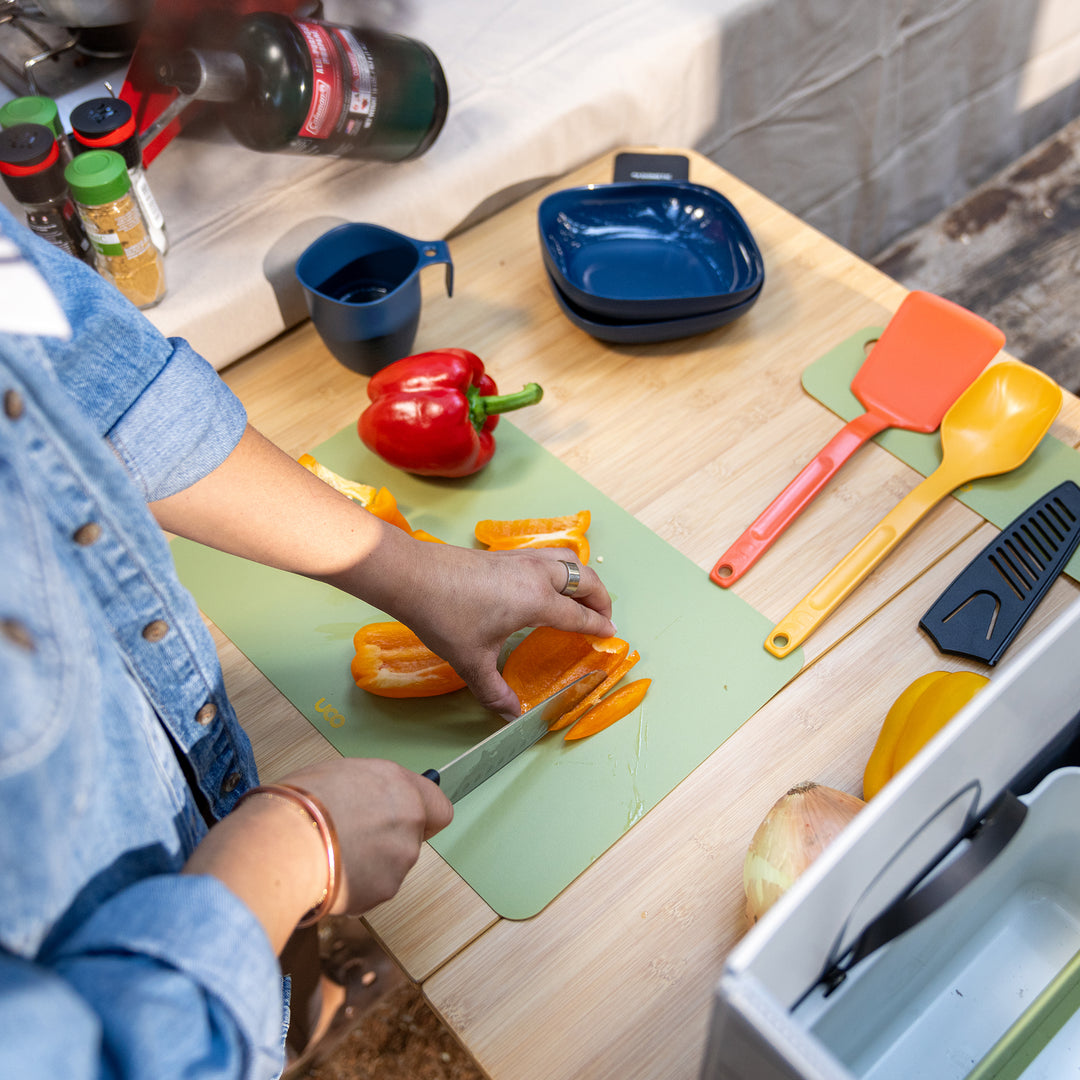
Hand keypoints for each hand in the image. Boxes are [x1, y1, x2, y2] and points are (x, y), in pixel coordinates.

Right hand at [280, 757, 452, 915]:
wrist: (285, 842)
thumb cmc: (302, 802)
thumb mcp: (338, 773)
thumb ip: (368, 789)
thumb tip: (366, 799)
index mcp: (400, 785)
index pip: (439, 808)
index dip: (423, 817)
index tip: (408, 820)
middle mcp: (409, 820)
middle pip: (411, 838)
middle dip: (386, 842)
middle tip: (351, 839)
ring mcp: (400, 858)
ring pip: (391, 866)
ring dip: (369, 865)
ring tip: (331, 855)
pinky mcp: (385, 890)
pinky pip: (372, 890)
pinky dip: (355, 887)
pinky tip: (328, 874)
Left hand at [375, 542, 614, 718]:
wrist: (412, 576)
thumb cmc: (444, 615)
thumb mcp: (471, 660)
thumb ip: (494, 690)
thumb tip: (509, 715)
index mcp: (536, 600)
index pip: (579, 616)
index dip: (598, 628)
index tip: (610, 636)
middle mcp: (536, 574)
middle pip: (584, 579)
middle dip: (601, 599)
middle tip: (604, 618)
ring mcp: (520, 559)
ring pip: (568, 560)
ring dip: (582, 577)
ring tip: (583, 596)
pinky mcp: (504, 554)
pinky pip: (547, 556)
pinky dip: (561, 568)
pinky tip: (547, 582)